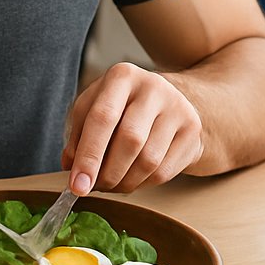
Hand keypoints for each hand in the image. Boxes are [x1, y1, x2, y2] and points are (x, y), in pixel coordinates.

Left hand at [61, 62, 203, 193]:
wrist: (169, 101)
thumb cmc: (123, 106)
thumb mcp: (95, 108)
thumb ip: (78, 136)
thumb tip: (72, 168)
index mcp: (122, 76)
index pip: (102, 118)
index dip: (88, 156)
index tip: (77, 185)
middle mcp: (153, 87)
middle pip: (130, 140)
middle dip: (107, 173)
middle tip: (93, 188)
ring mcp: (178, 108)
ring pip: (148, 160)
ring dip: (124, 182)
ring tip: (111, 183)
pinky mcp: (192, 131)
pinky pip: (164, 171)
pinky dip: (142, 183)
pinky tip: (132, 179)